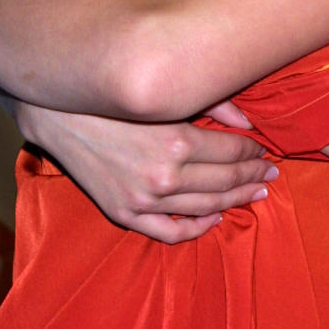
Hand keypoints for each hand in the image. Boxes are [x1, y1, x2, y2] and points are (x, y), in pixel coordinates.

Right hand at [4, 97, 276, 241]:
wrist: (56, 113)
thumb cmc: (114, 96)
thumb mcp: (165, 95)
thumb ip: (213, 104)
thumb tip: (249, 123)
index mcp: (177, 142)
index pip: (233, 153)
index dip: (254, 153)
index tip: (265, 151)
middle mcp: (163, 176)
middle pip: (225, 181)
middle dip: (252, 177)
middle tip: (271, 174)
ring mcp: (143, 200)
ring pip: (205, 207)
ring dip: (235, 200)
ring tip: (255, 193)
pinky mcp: (124, 213)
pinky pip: (170, 232)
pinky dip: (196, 228)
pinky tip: (214, 216)